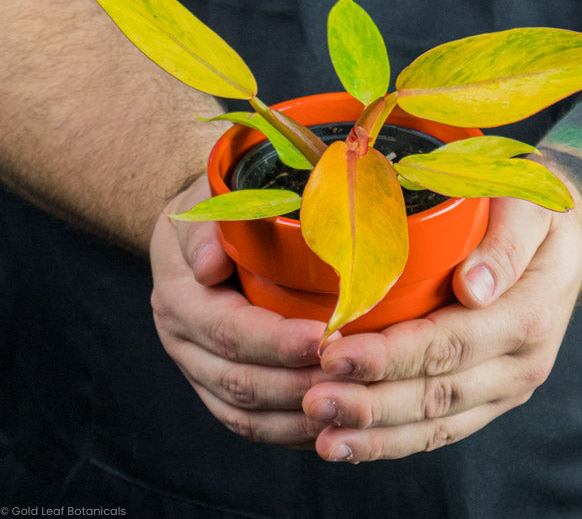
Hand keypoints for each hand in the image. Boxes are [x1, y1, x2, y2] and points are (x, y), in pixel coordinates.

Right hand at [150, 175, 332, 446]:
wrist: (201, 233)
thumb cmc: (216, 210)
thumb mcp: (207, 201)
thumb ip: (206, 228)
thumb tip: (207, 267)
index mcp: (179, 296)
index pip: (230, 330)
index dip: (278, 341)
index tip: (327, 338)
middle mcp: (182, 340)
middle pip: (240, 381)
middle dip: (298, 383)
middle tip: (350, 377)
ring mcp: (197, 368)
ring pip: (244, 414)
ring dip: (296, 417)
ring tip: (346, 407)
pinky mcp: (215, 386)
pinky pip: (248, 424)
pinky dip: (286, 431)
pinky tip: (325, 425)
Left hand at [303, 172, 581, 461]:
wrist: (563, 242)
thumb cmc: (537, 215)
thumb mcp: (532, 208)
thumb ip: (506, 245)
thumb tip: (474, 287)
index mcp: (529, 316)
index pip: (448, 344)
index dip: (389, 356)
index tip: (335, 354)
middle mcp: (520, 365)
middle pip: (436, 394)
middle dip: (370, 403)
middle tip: (314, 402)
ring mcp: (504, 387)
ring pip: (435, 424)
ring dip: (377, 434)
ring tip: (325, 438)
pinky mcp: (489, 397)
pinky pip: (441, 428)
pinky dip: (396, 441)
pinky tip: (354, 444)